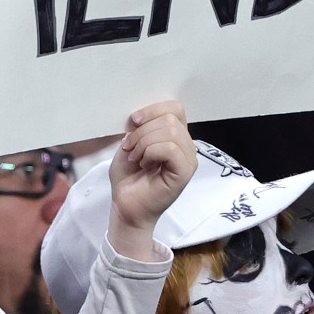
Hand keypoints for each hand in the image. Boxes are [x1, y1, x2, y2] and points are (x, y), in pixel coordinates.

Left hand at [107, 100, 194, 259]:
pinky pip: (171, 149)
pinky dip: (151, 152)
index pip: (175, 108)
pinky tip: (144, 164)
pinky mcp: (184, 173)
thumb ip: (140, 128)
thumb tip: (142, 116)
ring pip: (171, 132)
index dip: (153, 109)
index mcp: (175, 136)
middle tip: (130, 149)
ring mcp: (188, 160)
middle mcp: (186, 146)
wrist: (125, 206)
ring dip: (144, 143)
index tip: (134, 121)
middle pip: (170, 119)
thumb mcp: (130, 144)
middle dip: (143, 132)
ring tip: (136, 158)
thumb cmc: (128, 178)